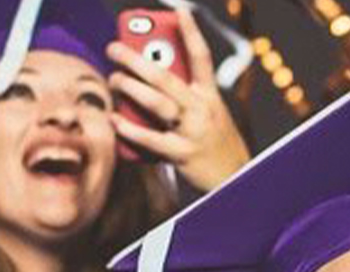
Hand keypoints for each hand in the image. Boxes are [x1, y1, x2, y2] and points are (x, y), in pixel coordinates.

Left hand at [105, 10, 250, 191]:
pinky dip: (130, 128)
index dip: (191, 33)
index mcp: (210, 96)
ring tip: (113, 79)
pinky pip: (151, 139)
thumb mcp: (208, 112)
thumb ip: (185, 95)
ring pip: (158, 103)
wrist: (235, 178)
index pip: (201, 57)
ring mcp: (192, 132)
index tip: (180, 11)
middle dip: (137, 59)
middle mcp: (202, 109)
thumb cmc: (213, 141)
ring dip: (131, 88)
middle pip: (167, 78)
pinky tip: (114, 119)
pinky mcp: (182, 154)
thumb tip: (147, 78)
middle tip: (114, 48)